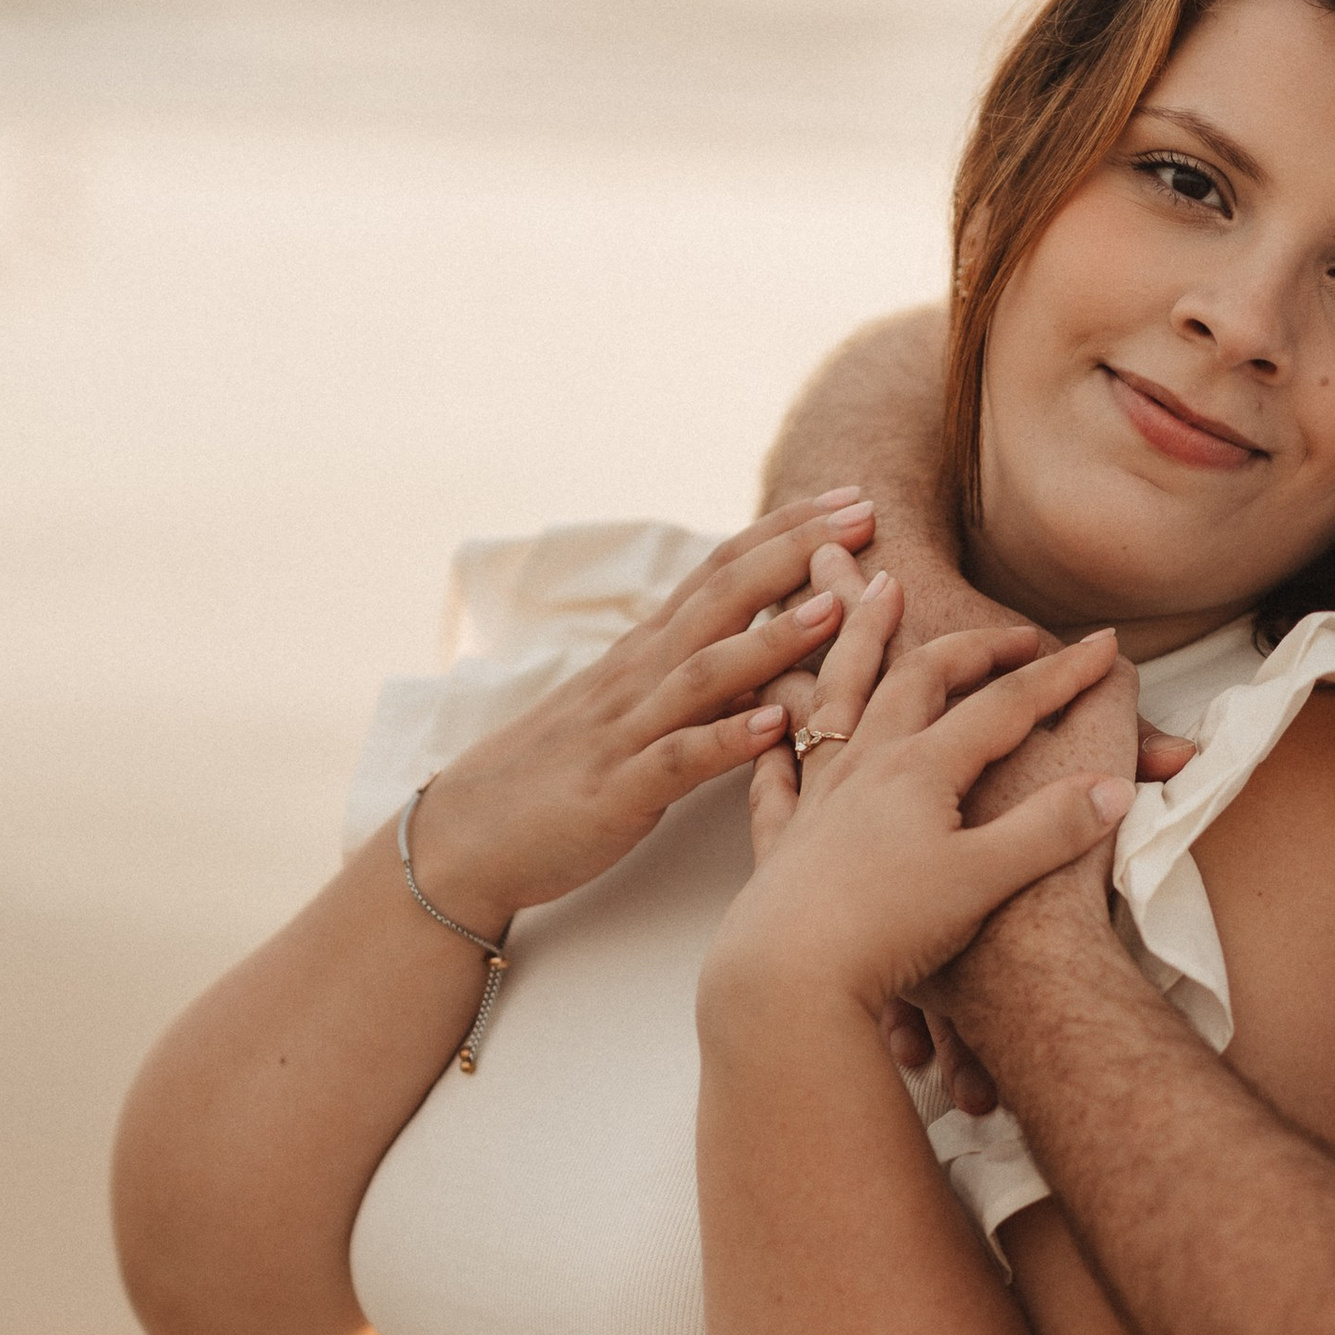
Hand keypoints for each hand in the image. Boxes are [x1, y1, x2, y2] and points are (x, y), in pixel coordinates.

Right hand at [404, 495, 875, 933]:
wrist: (469, 836)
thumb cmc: (561, 771)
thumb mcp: (630, 705)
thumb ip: (690, 669)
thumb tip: (767, 639)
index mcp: (646, 652)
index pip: (722, 570)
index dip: (786, 531)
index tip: (851, 498)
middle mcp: (639, 676)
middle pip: (722, 597)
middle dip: (796, 553)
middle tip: (865, 516)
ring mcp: (628, 730)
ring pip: (705, 671)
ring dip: (772, 636)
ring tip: (835, 607)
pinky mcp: (618, 792)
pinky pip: (676, 761)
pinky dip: (725, 740)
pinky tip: (772, 726)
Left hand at [714, 584, 1131, 1020]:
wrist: (788, 980)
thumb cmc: (888, 929)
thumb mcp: (987, 879)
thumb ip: (1051, 828)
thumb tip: (1113, 785)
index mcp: (921, 767)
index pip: (1005, 704)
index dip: (1060, 673)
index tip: (1104, 644)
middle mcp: (865, 765)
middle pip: (919, 679)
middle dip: (972, 647)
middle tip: (1010, 630)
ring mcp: (817, 798)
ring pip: (840, 696)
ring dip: (861, 640)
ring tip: (868, 595)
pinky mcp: (781, 843)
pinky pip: (777, 774)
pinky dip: (782, 740)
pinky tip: (777, 731)